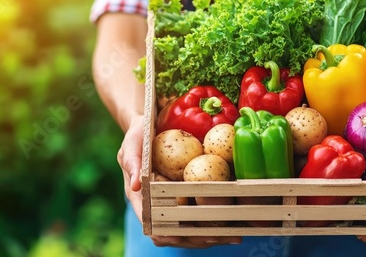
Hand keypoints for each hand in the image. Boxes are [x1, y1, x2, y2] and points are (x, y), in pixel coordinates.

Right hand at [117, 115, 241, 247]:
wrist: (150, 127)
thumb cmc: (139, 134)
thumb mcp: (133, 143)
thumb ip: (133, 161)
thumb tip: (137, 186)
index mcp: (140, 196)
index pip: (151, 224)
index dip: (169, 233)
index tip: (187, 235)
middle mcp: (155, 204)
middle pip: (172, 234)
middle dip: (194, 239)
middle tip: (217, 237)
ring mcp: (170, 202)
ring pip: (187, 229)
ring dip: (207, 236)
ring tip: (230, 236)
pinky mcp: (184, 196)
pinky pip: (197, 215)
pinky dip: (214, 222)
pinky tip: (232, 224)